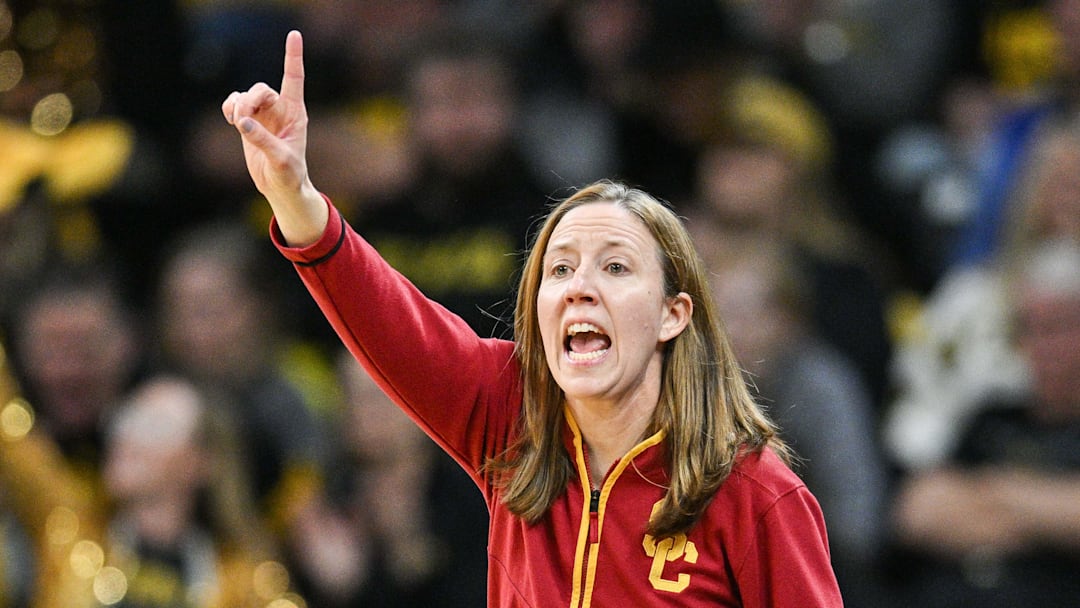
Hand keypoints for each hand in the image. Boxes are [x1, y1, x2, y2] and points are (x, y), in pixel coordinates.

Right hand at [222, 30, 326, 245]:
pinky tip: (231, 120)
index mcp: (295, 113)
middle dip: (248, 101)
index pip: (294, 79)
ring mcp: (263, 114)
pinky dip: (229, 107)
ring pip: (245, 95)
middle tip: (241, 120)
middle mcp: (280, 109)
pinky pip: (234, 103)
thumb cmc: (289, 174)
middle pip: (260, 89)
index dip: (293, 56)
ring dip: (237, 105)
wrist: (280, 186)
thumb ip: (263, 140)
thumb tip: (243, 123)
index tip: (294, 35)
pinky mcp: (249, 122)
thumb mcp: (281, 159)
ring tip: (236, 123)